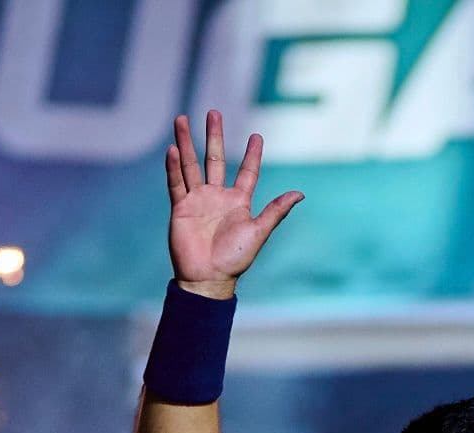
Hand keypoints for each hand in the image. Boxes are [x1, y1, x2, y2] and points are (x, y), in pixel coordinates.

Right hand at [164, 110, 303, 298]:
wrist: (208, 278)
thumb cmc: (235, 259)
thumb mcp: (259, 231)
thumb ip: (276, 211)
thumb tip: (300, 193)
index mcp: (239, 202)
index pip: (247, 172)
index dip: (252, 154)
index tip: (257, 135)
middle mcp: (217, 196)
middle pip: (214, 159)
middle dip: (214, 135)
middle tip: (213, 112)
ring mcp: (197, 200)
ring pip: (190, 165)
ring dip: (186, 142)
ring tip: (181, 119)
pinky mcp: (180, 208)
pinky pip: (176, 183)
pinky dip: (173, 166)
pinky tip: (172, 149)